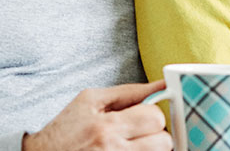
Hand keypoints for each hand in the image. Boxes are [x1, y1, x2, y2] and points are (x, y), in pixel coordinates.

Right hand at [23, 81, 169, 150]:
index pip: (155, 118)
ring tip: (134, 143)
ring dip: (152, 148)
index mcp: (107, 126)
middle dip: (157, 134)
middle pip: (163, 142)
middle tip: (141, 132)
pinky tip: (128, 150)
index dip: (153, 113)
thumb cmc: (66, 128)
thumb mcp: (91, 100)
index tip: (144, 115)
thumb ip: (129, 92)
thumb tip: (161, 85)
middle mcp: (114, 150)